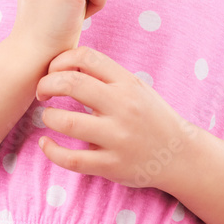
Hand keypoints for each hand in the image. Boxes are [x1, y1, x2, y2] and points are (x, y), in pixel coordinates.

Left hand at [34, 45, 200, 191]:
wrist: (181, 155)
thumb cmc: (151, 117)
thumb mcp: (135, 88)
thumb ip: (106, 76)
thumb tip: (67, 63)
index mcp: (127, 83)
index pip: (86, 57)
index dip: (61, 60)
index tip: (53, 70)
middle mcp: (122, 107)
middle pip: (71, 84)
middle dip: (46, 85)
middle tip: (42, 93)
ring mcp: (117, 138)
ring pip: (67, 123)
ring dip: (49, 117)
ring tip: (48, 116)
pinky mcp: (112, 166)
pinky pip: (72, 160)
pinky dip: (51, 151)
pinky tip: (46, 144)